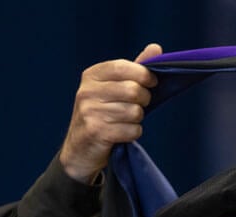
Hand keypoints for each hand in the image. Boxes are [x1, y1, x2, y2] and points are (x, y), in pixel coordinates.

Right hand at [58, 43, 163, 183]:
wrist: (80, 149)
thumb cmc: (102, 114)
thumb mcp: (113, 88)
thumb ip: (134, 69)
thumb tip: (156, 48)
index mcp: (91, 76)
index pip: (123, 67)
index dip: (143, 74)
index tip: (152, 83)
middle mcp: (87, 91)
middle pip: (133, 90)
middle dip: (144, 99)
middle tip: (139, 105)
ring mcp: (90, 112)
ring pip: (134, 111)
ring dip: (138, 119)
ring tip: (126, 120)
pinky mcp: (96, 132)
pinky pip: (132, 130)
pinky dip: (133, 133)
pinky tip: (122, 133)